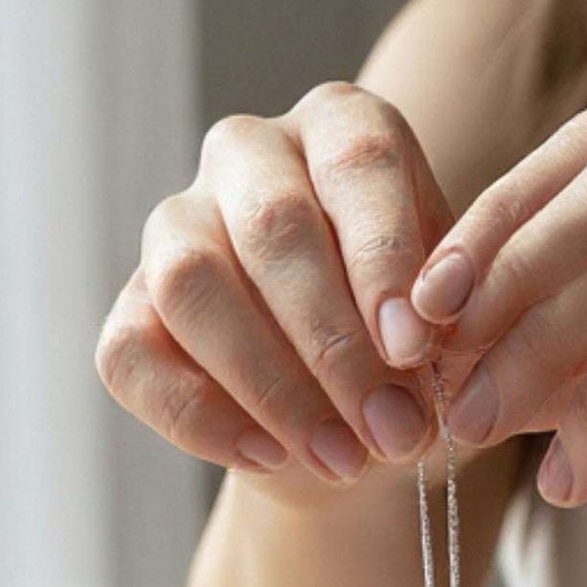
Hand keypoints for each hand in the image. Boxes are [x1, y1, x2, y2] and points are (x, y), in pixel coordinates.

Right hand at [98, 82, 449, 489]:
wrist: (356, 419)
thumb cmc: (417, 350)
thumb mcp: (458, 326)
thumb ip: (453, 324)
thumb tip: (423, 349)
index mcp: (342, 127)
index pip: (358, 162)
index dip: (384, 258)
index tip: (414, 348)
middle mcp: (249, 155)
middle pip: (273, 227)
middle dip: (334, 342)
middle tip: (390, 429)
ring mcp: (175, 224)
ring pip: (191, 283)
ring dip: (270, 385)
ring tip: (340, 459)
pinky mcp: (128, 306)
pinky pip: (132, 355)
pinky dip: (200, 418)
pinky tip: (269, 457)